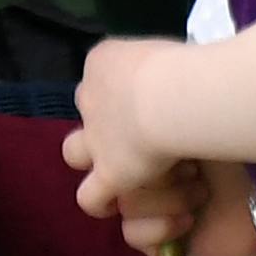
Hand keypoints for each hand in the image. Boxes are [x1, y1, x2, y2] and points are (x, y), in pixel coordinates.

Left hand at [64, 34, 192, 241]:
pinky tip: (113, 203)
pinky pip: (90, 196)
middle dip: (100, 118)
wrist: (171, 98)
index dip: (121, 88)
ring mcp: (96, 138)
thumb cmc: (182, 66)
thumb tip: (179, 72)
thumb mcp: (166, 51)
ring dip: (89, 158)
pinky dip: (99, 202)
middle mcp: (91, 98)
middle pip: (84, 106)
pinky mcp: (108, 173)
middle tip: (130, 130)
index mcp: (104, 61)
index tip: (146, 96)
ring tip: (112, 169)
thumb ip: (161, 64)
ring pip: (73, 152)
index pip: (102, 73)